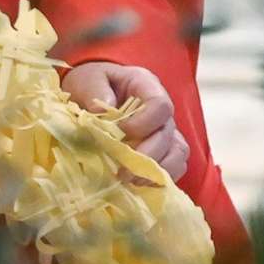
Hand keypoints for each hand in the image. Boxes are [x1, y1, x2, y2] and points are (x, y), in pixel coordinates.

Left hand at [62, 60, 189, 181]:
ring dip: (156, 171)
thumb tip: (101, 113)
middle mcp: (161, 110)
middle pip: (168, 135)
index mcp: (146, 85)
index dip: (145, 122)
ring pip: (177, 154)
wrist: (88, 94)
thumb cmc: (90, 84)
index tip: (121, 132)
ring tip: (130, 180)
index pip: (160, 105)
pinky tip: (137, 185)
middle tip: (123, 171)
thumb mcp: (87, 79)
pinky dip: (157, 179)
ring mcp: (164, 132)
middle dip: (148, 155)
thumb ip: (94, 90)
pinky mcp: (161, 151)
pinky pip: (172, 168)